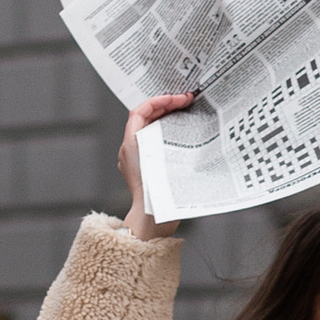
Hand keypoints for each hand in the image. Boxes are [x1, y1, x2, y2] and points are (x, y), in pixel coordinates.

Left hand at [119, 94, 194, 239]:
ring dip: (169, 121)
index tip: (179, 99)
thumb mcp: (164, 160)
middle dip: (167, 108)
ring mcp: (137, 162)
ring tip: (188, 116)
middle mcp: (131, 151)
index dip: (159, 100)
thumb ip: (170, 139)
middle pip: (146, 119)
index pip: (140, 111)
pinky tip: (185, 139)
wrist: (151, 221)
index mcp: (131, 144)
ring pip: (152, 132)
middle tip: (188, 103)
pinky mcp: (145, 172)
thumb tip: (183, 123)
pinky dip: (169, 137)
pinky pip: (155, 146)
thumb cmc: (157, 193)